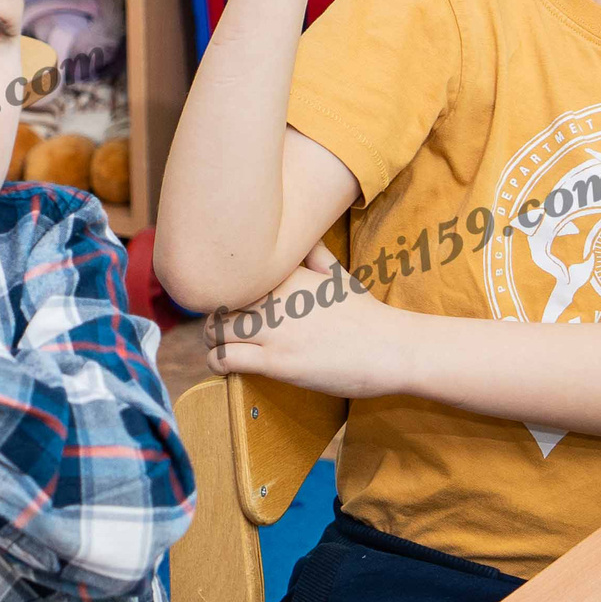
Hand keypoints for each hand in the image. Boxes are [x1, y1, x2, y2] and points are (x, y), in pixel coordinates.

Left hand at [204, 245, 403, 397]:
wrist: (391, 349)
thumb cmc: (365, 314)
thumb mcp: (338, 275)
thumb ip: (314, 255)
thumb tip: (303, 235)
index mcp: (286, 273)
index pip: (234, 273)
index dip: (222, 287)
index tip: (223, 300)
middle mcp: (276, 297)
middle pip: (218, 301)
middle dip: (211, 316)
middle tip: (217, 329)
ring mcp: (275, 329)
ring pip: (215, 330)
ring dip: (210, 341)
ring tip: (216, 347)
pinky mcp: (277, 361)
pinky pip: (227, 358)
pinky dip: (217, 363)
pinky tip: (222, 366)